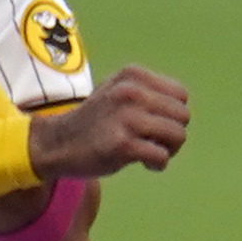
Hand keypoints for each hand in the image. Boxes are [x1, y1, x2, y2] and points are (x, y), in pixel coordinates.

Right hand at [32, 66, 190, 177]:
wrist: (58, 142)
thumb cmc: (95, 120)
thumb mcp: (117, 90)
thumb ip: (148, 91)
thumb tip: (182, 106)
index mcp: (133, 75)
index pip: (180, 95)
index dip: (173, 114)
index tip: (154, 124)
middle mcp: (131, 92)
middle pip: (183, 116)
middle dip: (174, 133)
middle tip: (154, 142)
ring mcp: (127, 118)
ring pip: (178, 135)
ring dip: (169, 150)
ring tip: (150, 152)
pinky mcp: (122, 144)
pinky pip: (161, 156)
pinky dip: (157, 164)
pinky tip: (143, 164)